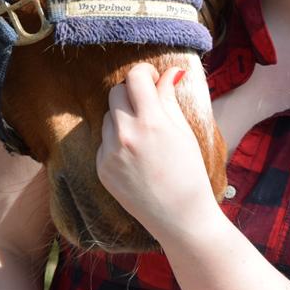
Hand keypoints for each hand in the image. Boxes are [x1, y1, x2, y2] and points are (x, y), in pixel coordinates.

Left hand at [96, 63, 219, 243]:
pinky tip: (135, 156)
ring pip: (108, 116)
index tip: (152, 78)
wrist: (180, 218)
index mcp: (151, 123)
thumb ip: (168, 98)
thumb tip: (168, 72)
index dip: (145, 72)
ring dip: (123, 116)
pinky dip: (117, 140)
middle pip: (116, 92)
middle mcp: (125, 135)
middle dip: (132, 91)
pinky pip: (104, 140)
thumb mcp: (183, 131)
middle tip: (147, 104)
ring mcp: (110, 153)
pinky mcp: (101, 168)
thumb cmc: (189, 173)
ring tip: (144, 135)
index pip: (135, 77)